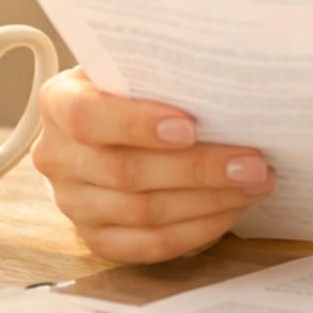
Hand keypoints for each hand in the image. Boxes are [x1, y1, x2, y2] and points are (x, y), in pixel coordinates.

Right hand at [32, 68, 275, 263]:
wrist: (113, 125)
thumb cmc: (133, 89)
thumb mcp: (133, 68)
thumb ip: (161, 74)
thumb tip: (224, 84)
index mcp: (58, 103)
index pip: (87, 118)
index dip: (136, 124)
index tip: (189, 126)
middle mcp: (58, 157)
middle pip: (125, 172)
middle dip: (198, 169)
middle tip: (253, 162)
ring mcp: (73, 203)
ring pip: (143, 213)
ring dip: (208, 201)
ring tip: (254, 183)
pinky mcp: (97, 238)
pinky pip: (150, 245)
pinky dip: (197, 229)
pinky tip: (231, 209)